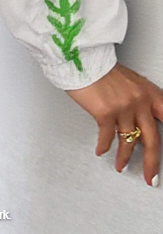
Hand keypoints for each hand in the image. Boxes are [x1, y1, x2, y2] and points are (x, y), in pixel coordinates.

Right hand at [65, 63, 162, 185]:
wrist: (80, 58)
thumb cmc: (100, 67)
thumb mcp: (128, 80)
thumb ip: (138, 99)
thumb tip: (140, 119)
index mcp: (147, 92)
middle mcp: (139, 100)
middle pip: (152, 140)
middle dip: (152, 163)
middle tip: (151, 176)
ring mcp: (124, 107)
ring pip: (129, 142)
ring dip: (124, 157)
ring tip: (121, 165)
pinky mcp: (106, 113)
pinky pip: (108, 137)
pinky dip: (104, 146)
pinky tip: (101, 149)